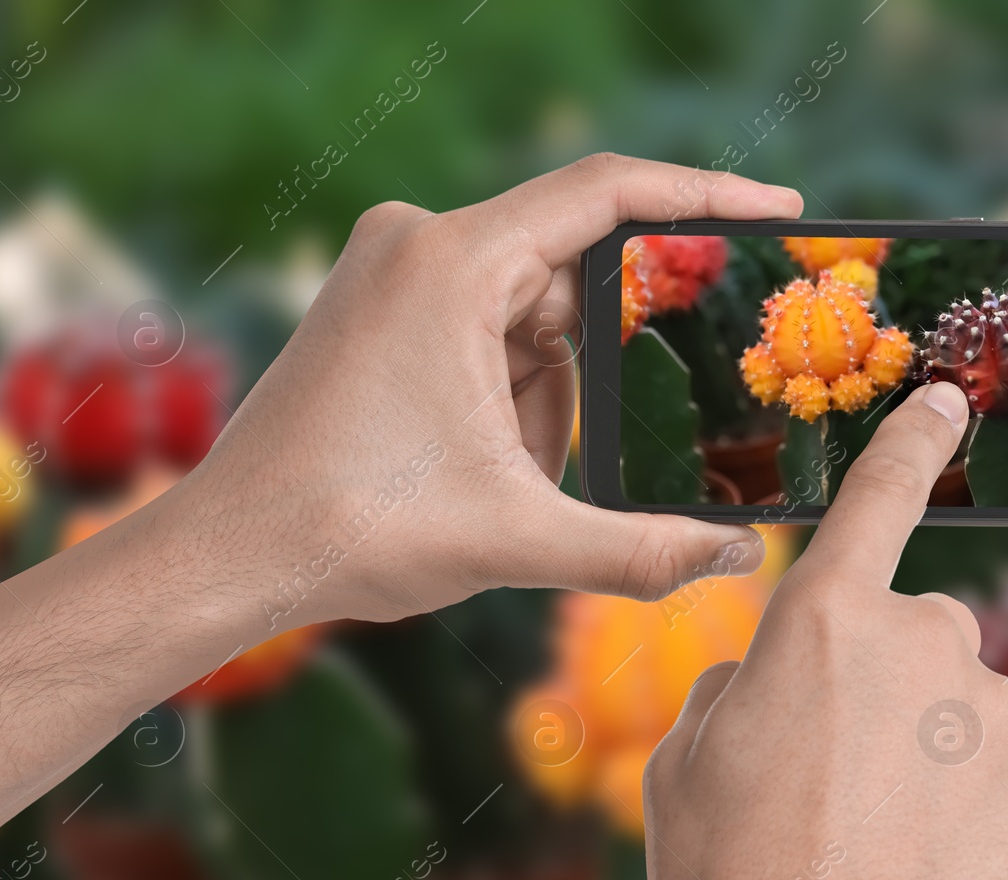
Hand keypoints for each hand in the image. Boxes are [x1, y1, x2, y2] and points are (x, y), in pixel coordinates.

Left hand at [178, 153, 802, 625]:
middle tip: (621, 426)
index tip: (778, 213)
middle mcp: (419, 242)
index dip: (705, 201)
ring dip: (547, 404)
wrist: (228, 554)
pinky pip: (488, 337)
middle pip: (571, 279)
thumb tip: (737, 556)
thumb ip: (640, 549)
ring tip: (502, 484)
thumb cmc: (350, 528)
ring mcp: (395, 271)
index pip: (608, 196)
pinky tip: (478, 469)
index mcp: (452, 263)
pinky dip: (511, 401)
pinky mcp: (383, 307)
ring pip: (532, 321)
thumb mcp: (516, 540)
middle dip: (604, 368)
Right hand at [644, 382, 1007, 879]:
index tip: (947, 401)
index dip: (910, 447)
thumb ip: (735, 691)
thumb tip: (768, 677)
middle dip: (892, 698)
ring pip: (976, 715)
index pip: (875, 503)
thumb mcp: (683, 771)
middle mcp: (923, 642)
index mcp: (822, 624)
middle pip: (921, 640)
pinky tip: (968, 858)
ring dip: (946, 763)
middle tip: (846, 792)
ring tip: (893, 853)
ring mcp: (1001, 711)